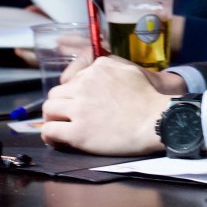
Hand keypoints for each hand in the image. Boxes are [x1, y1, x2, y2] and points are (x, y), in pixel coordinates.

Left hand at [41, 55, 183, 155]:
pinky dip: (49, 136)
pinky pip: (51, 130)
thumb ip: (109, 66)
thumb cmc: (149, 97)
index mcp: (95, 70)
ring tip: (58, 128)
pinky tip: (55, 140)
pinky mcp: (78, 132)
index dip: (72, 93)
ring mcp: (79, 109)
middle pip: (55, 94)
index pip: (71, 80)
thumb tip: (94, 70)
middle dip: (59, 105)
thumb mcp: (129, 69)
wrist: (157, 120)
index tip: (76, 103)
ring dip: (52, 118)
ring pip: (49, 110)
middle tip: (65, 116)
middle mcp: (83, 85)